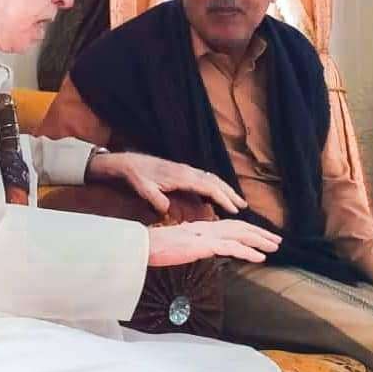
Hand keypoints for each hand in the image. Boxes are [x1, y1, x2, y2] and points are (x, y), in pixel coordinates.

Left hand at [88, 151, 247, 214]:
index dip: (222, 198)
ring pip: (211, 179)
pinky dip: (215, 186)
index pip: (208, 187)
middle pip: (214, 181)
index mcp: (181, 176)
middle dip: (230, 194)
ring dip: (225, 189)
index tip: (233, 209)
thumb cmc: (136, 176)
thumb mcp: (142, 188)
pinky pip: (204, 178)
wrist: (129, 162)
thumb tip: (165, 209)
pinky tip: (218, 194)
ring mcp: (185, 170)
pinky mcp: (182, 172)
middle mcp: (187, 171)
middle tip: (243, 207)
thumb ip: (154, 198)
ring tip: (236, 202)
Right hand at [147, 220, 280, 266]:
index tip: (261, 236)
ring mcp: (204, 236)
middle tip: (277, 240)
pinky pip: (231, 248)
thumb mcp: (175, 245)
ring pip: (239, 235)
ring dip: (259, 241)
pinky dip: (248, 251)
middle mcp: (204, 228)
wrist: (140, 246)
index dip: (247, 229)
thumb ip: (189, 245)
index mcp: (198, 228)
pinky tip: (260, 257)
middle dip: (259, 233)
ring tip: (275, 247)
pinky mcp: (202, 246)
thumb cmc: (152, 248)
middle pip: (238, 227)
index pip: (228, 226)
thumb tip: (198, 249)